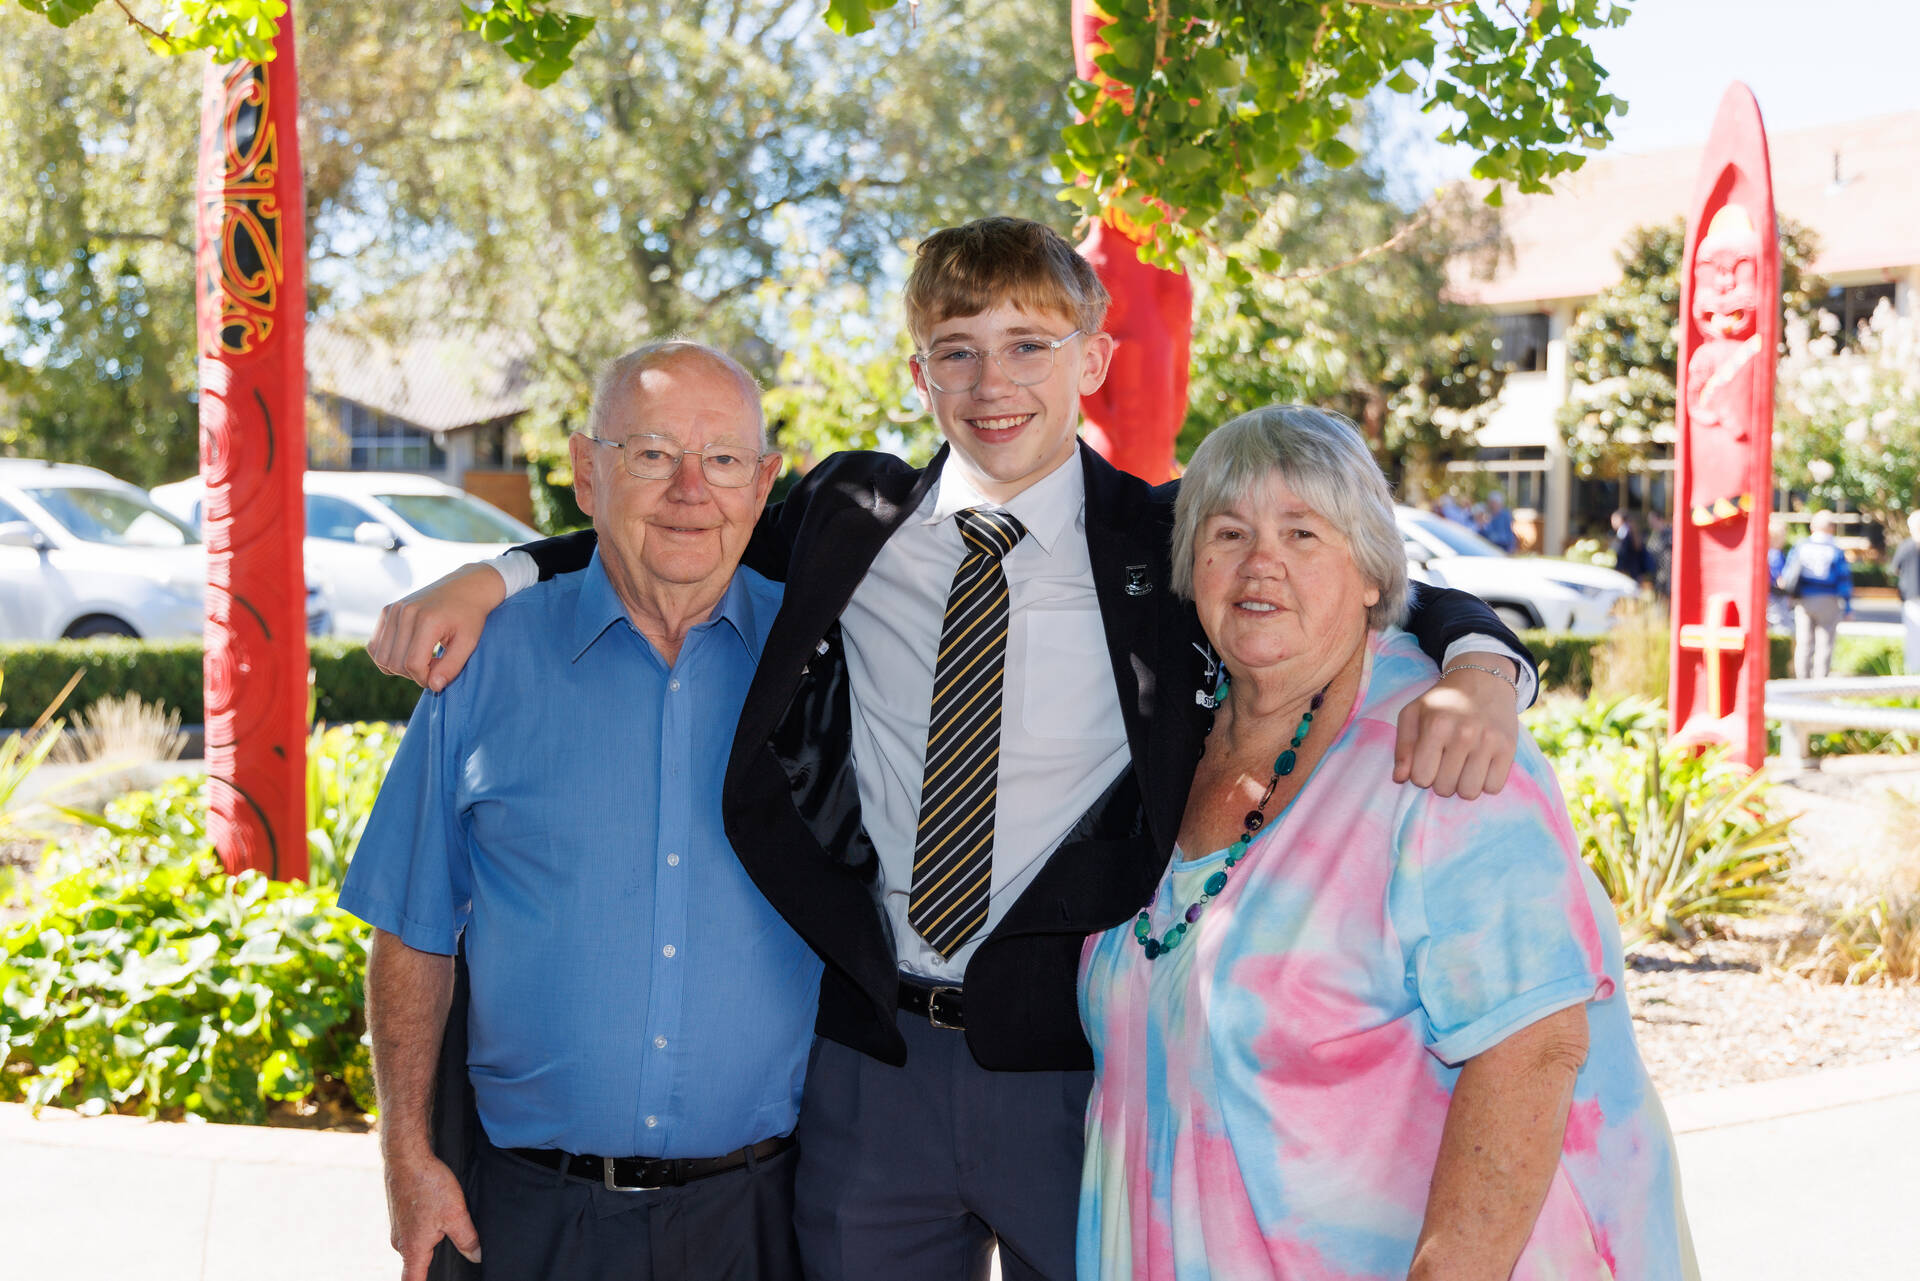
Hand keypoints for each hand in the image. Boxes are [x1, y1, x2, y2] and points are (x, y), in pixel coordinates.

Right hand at [368, 563, 506, 690]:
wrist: (465, 586)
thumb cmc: (470, 617)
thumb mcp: (469, 643)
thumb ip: (452, 667)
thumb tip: (433, 687)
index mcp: (427, 620)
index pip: (413, 665)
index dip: (425, 679)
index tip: (439, 676)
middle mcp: (405, 612)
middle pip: (395, 663)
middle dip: (414, 674)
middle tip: (434, 667)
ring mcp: (393, 610)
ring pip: (381, 658)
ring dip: (399, 668)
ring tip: (423, 659)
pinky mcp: (387, 611)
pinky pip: (375, 647)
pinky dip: (388, 657)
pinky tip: (408, 653)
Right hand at [384, 1149, 480, 1280]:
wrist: (406, 1156)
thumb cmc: (428, 1184)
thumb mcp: (456, 1213)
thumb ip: (467, 1239)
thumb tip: (476, 1257)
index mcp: (412, 1249)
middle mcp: (401, 1242)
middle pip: (417, 1264)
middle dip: (434, 1262)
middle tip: (455, 1255)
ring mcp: (398, 1228)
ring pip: (417, 1244)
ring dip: (431, 1242)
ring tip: (447, 1229)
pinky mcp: (400, 1214)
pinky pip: (414, 1230)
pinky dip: (427, 1227)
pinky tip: (438, 1214)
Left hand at [1393, 664, 1519, 799]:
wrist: (1483, 679)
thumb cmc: (1442, 701)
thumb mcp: (1413, 714)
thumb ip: (1402, 747)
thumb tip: (1399, 778)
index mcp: (1436, 726)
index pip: (1421, 778)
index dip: (1421, 775)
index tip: (1427, 762)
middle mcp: (1464, 734)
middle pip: (1445, 789)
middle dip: (1441, 781)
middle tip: (1445, 763)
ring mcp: (1488, 742)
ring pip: (1469, 792)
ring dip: (1462, 785)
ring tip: (1462, 767)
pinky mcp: (1508, 748)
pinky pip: (1493, 788)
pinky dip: (1485, 783)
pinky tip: (1480, 766)